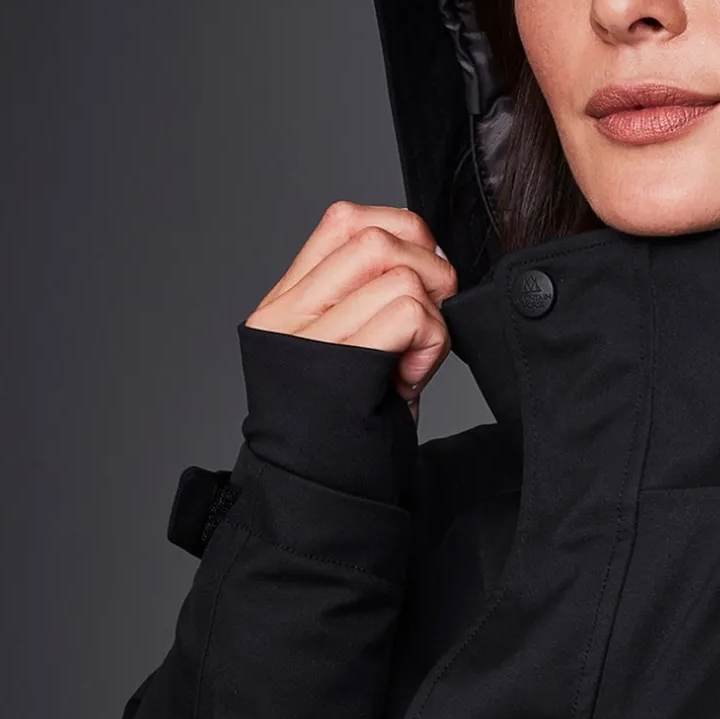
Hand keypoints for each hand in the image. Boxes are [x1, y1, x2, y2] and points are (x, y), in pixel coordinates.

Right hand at [244, 202, 458, 424]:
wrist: (319, 498)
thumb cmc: (349, 431)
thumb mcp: (354, 352)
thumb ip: (369, 299)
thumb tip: (430, 255)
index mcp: (287, 302)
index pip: (345, 220)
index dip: (403, 233)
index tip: (421, 280)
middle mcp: (286, 314)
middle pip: (375, 238)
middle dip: (429, 270)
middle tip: (431, 321)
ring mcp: (306, 339)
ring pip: (398, 274)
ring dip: (433, 316)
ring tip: (414, 359)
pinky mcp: (335, 367)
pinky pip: (409, 314)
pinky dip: (432, 343)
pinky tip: (411, 377)